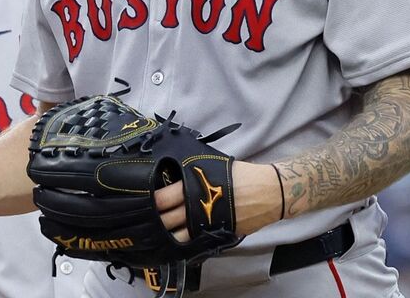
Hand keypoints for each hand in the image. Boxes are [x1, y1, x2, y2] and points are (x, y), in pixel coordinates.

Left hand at [155, 161, 282, 241]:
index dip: (150, 202)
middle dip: (154, 221)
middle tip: (144, 221)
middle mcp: (198, 206)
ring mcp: (207, 223)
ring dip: (166, 235)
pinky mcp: (217, 233)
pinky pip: (195, 242)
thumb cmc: (239, 175)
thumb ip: (189, 175)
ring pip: (178, 236)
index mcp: (193, 186)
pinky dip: (184, 243)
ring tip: (156, 234)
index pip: (163, 198)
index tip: (142, 203)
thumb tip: (170, 178)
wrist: (268, 191)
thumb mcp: (209, 166)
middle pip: (167, 219)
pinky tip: (175, 242)